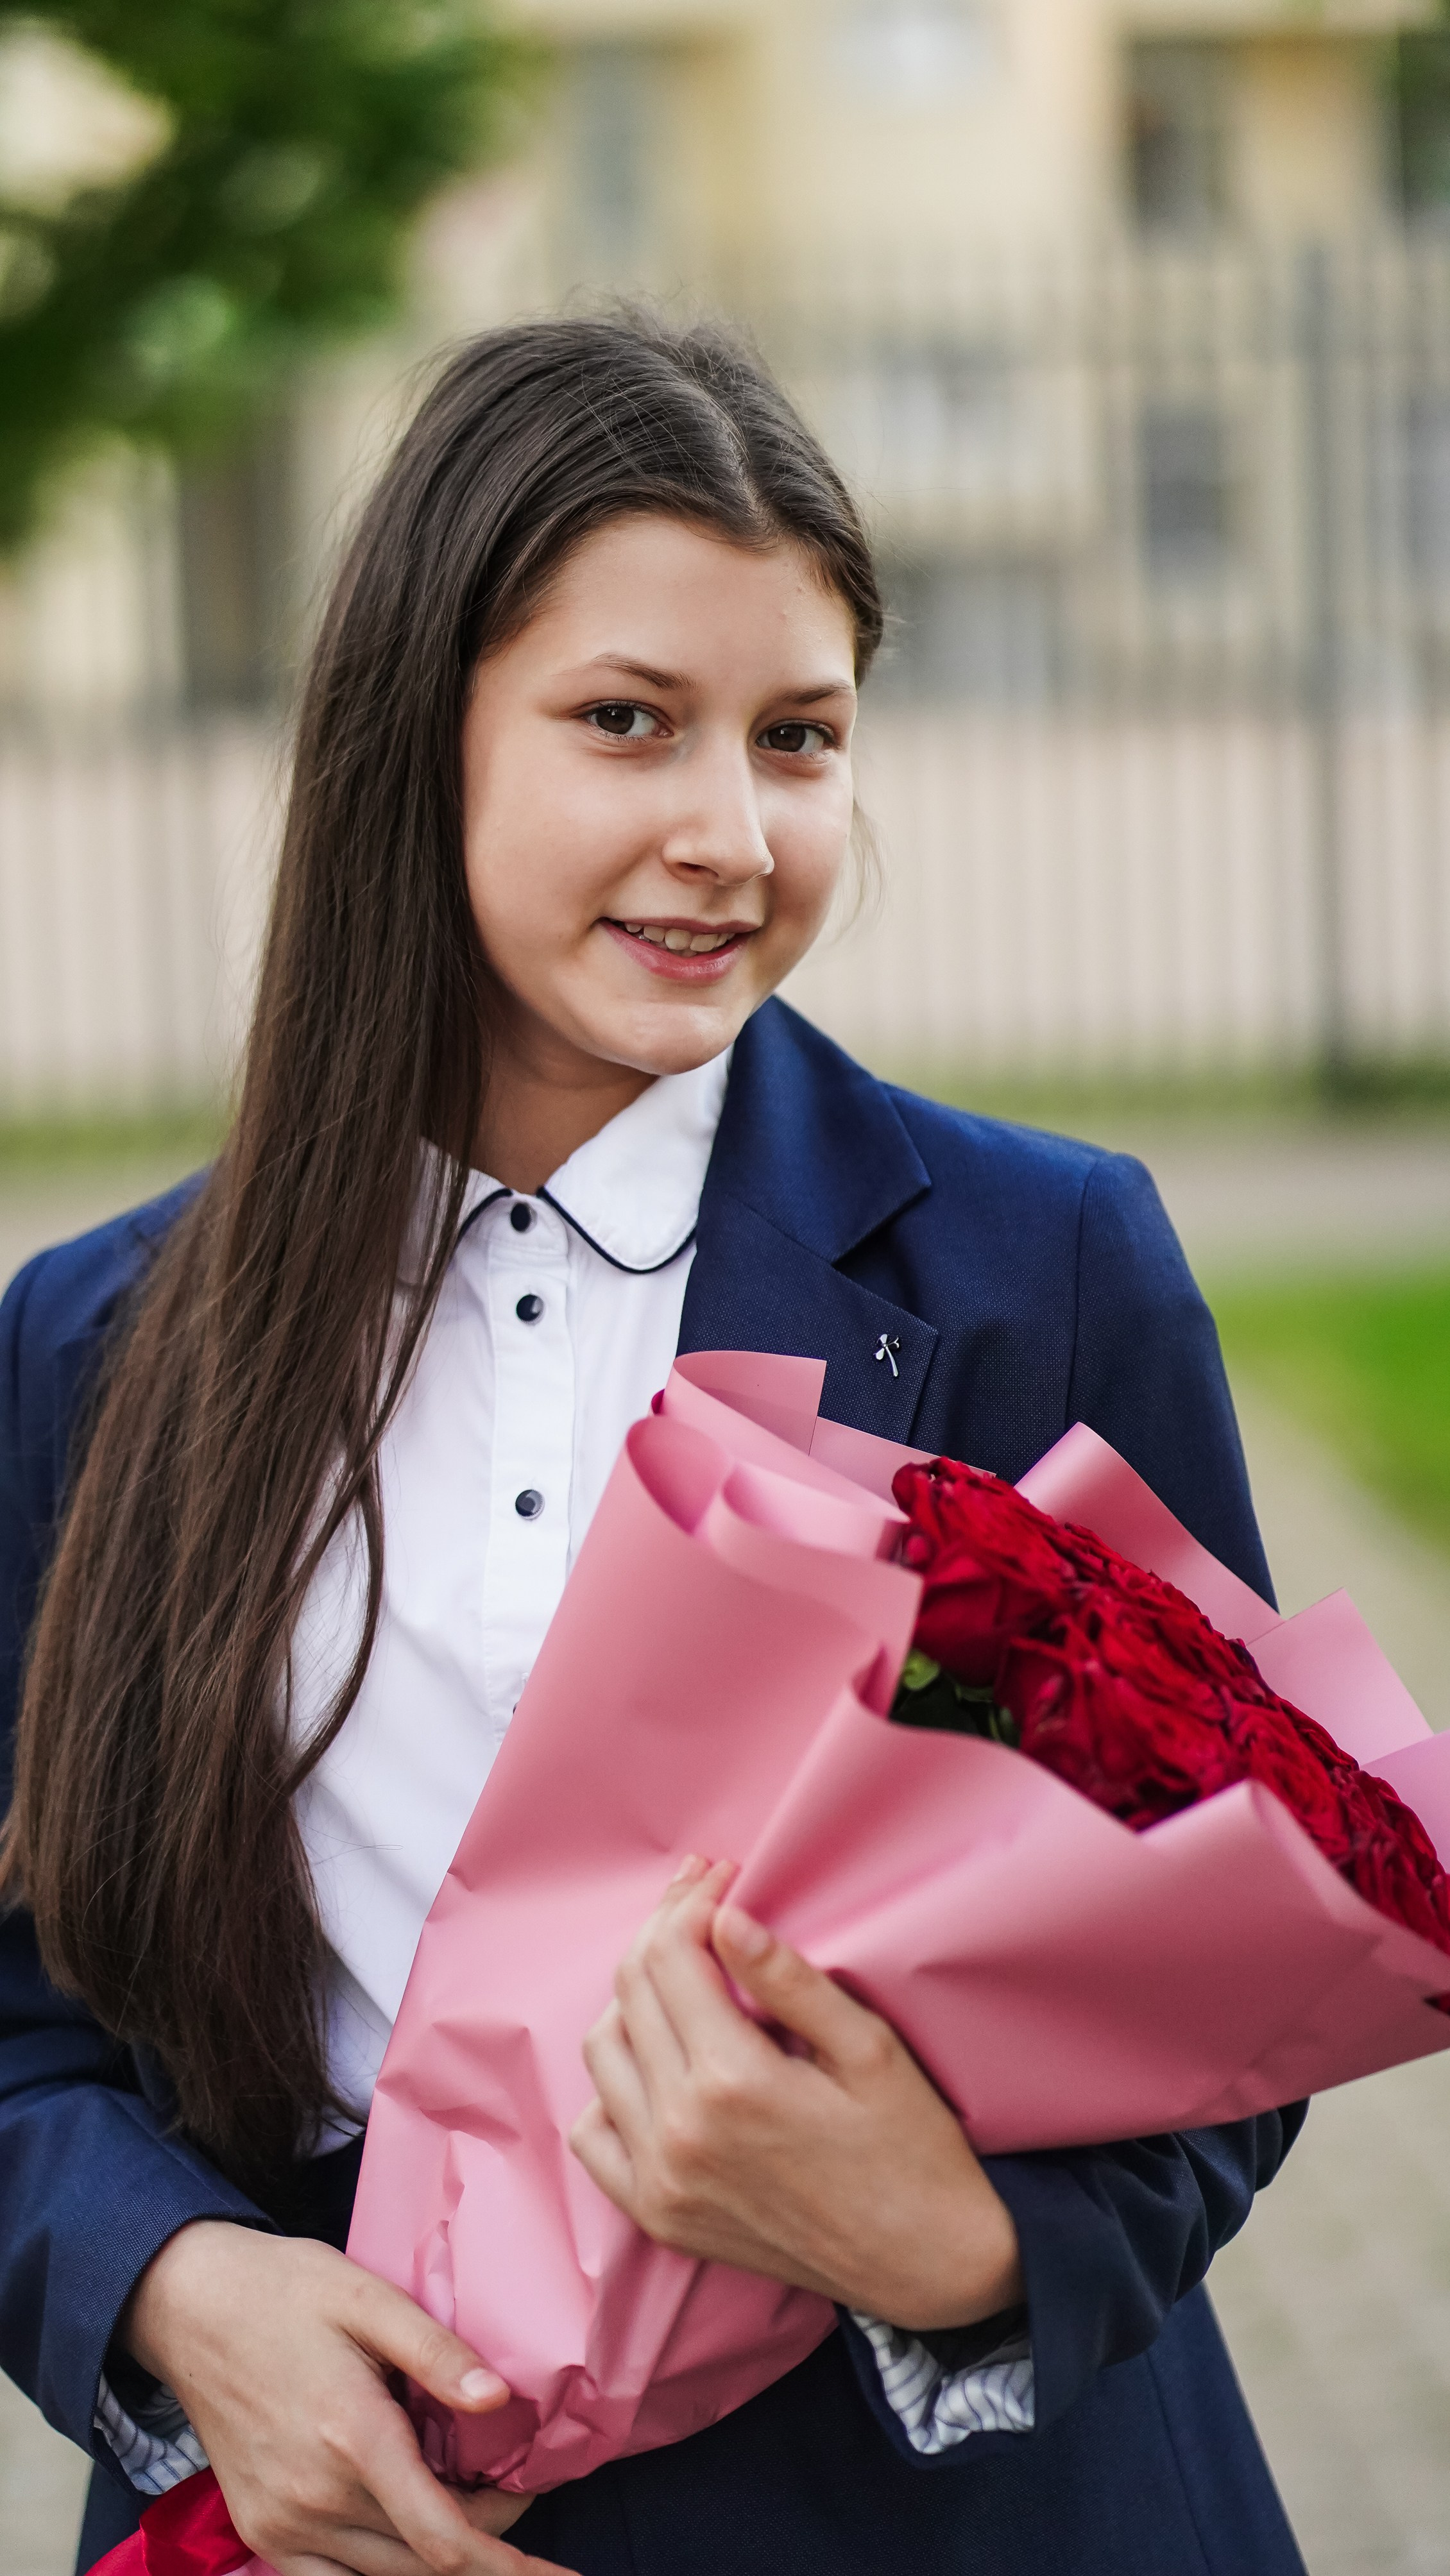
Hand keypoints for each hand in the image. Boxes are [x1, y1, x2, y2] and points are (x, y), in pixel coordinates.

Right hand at [123, 2223, 574, 2575]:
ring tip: (482, 2522)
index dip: (507, 2560)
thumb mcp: (366, 2297)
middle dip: (487, 2553)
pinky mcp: (261, 2530)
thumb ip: (435, 2351)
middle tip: (524, 2509)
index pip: (443, 2537)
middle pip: (422, 2565)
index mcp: (351, 2438)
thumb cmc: (282, 2291)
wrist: (187, 2307)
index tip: (555, 2569)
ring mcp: (281, 2524)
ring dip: (438, 2561)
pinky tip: (413, 2538)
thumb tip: (499, 2398)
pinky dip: (381, 2569)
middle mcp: (314, 2497)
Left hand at [569, 1859, 1022, 2333]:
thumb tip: (728, 1918)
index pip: (672, 1956)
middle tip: (704, 1899)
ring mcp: (660, 2181)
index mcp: (732, 2082)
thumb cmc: (911, 2149)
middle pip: (631, 1992)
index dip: (692, 1900)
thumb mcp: (870, 2049)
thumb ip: (790, 1981)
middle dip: (663, 1929)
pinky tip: (655, 2059)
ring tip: (681, 1971)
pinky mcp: (658, 2217)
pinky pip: (593, 2134)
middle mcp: (678, 2132)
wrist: (925, 2264)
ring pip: (601, 2053)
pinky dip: (611, 2084)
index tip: (723, 1876)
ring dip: (633, 1998)